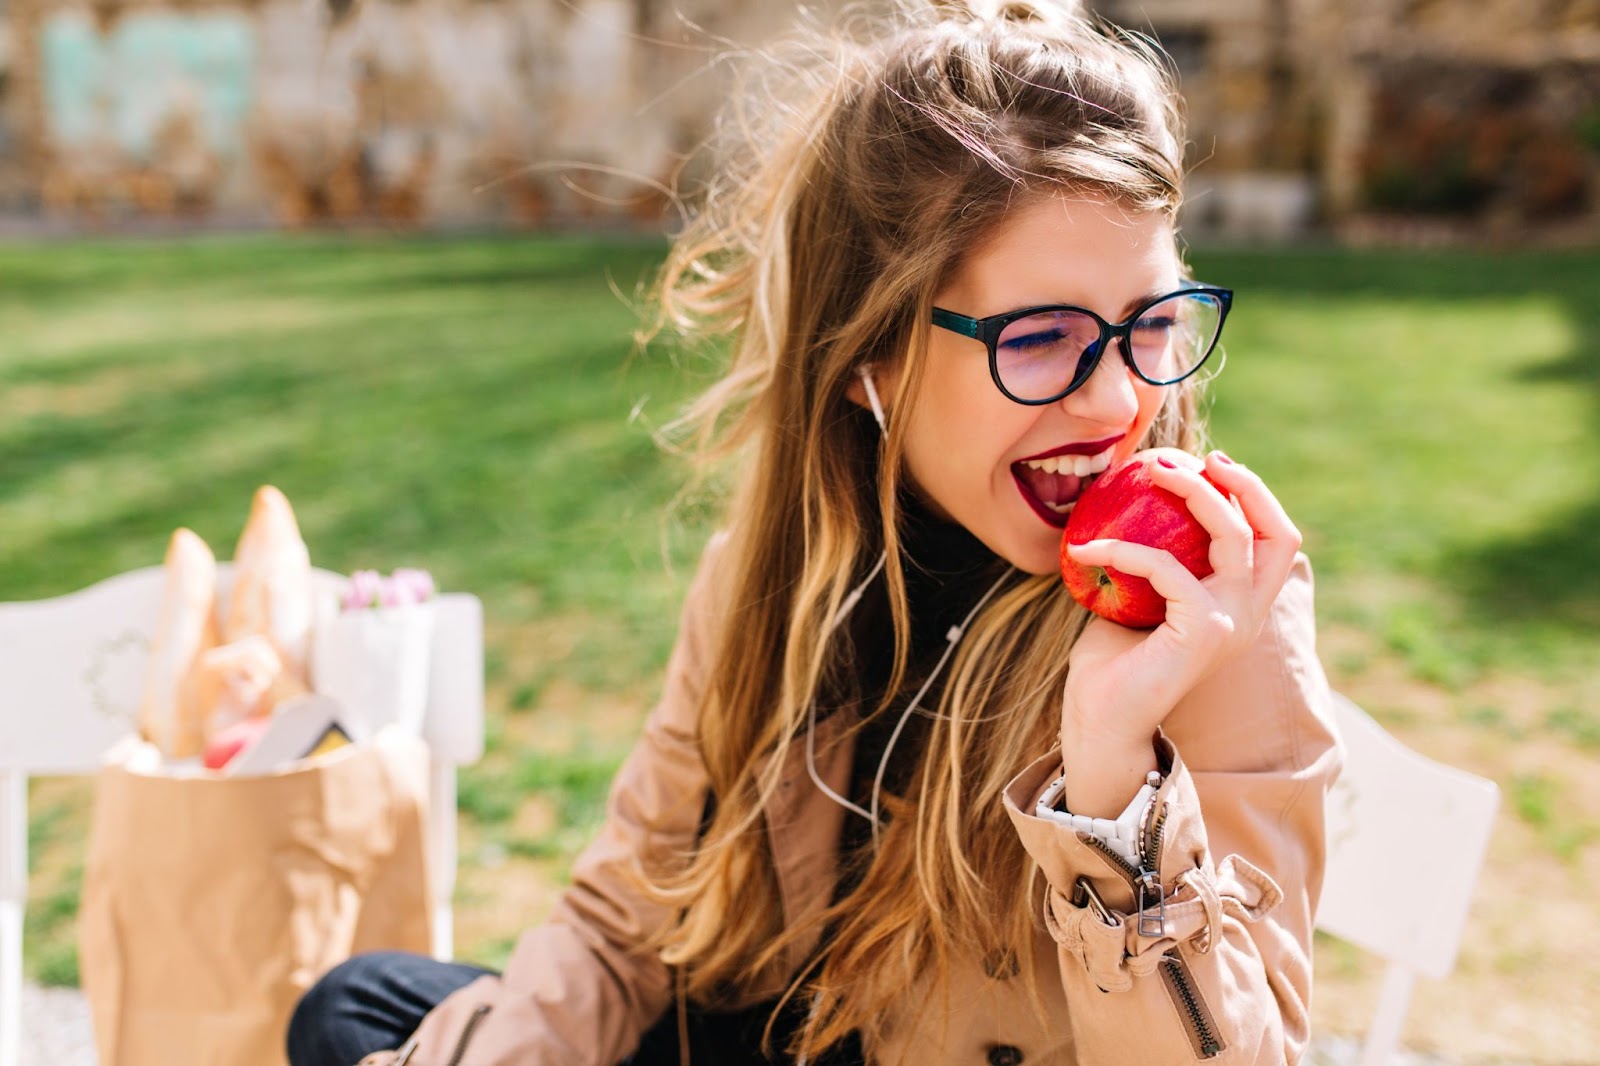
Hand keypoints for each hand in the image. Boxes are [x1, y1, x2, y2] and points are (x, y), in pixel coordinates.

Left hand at [1057, 451, 1301, 816]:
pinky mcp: (1205, 631)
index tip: (1209, 463)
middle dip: (1245, 484)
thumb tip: (1133, 497)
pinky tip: (1085, 550)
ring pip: (1234, 536)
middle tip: (1197, 458)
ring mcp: (1233, 622)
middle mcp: (1249, 613)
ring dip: (1193, 493)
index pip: (1274, 540)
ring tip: (1152, 470)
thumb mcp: (1138, 595)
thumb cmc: (1112, 660)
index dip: (1254, 495)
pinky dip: (1125, 550)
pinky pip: (1167, 568)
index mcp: (1241, 605)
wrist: (1098, 718)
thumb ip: (1154, 557)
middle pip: (1277, 533)